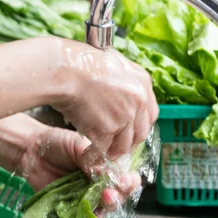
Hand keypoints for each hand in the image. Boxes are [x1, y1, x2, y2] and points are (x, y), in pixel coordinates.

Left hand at [0, 113, 140, 208]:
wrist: (32, 152)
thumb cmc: (58, 144)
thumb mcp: (79, 146)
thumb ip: (94, 160)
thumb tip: (107, 173)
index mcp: (108, 169)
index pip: (126, 178)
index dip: (129, 182)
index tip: (124, 180)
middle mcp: (101, 186)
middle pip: (118, 198)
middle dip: (117, 197)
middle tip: (109, 194)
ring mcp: (87, 200)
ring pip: (102, 212)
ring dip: (104, 211)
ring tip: (102, 204)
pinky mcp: (72, 211)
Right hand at [50, 39, 158, 159]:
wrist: (66, 71)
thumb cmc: (81, 63)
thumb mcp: (113, 64)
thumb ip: (123, 82)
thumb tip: (120, 95)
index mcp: (143, 82)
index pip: (151, 113)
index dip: (140, 125)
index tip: (131, 130)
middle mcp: (139, 101)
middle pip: (140, 133)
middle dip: (129, 142)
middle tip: (118, 146)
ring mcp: (125, 117)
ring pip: (123, 145)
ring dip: (113, 151)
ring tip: (103, 153)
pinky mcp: (108, 129)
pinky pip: (104, 148)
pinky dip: (96, 153)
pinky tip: (89, 153)